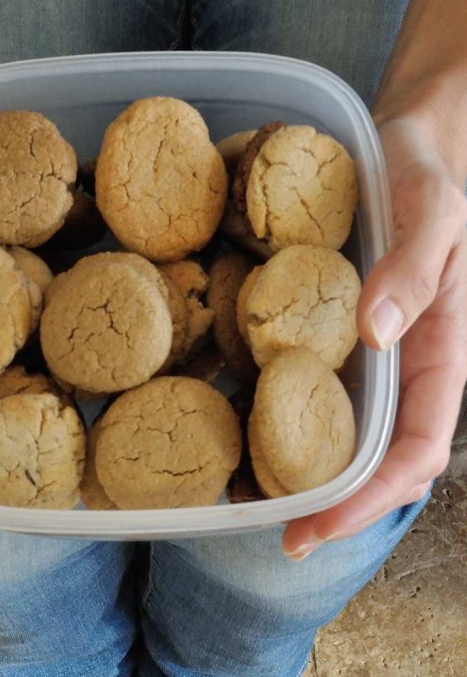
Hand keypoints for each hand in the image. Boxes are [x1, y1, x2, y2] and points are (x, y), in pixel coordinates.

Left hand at [283, 112, 466, 559]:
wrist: (407, 140)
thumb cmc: (431, 171)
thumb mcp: (435, 210)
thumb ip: (415, 268)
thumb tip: (377, 332)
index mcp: (440, 354)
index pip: (418, 450)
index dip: (372, 499)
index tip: (318, 528)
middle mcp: (401, 370)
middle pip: (376, 463)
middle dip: (333, 507)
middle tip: (280, 536)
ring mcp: (365, 358)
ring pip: (339, 436)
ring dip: (300, 475)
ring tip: (246, 500)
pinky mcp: (327, 335)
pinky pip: (305, 387)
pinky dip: (276, 416)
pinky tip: (236, 426)